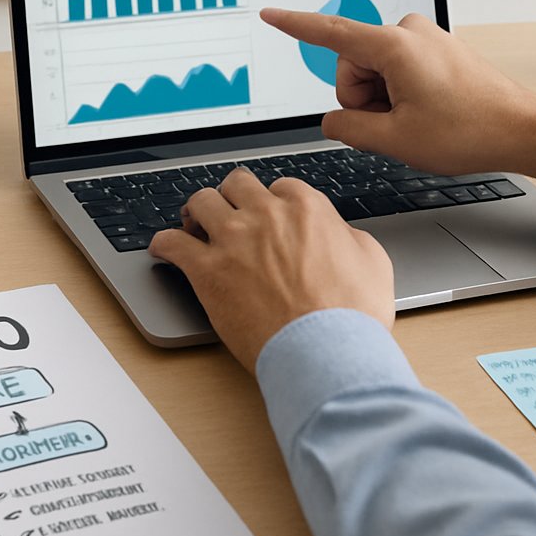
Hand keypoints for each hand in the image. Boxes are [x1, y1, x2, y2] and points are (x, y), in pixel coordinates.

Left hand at [148, 168, 394, 372]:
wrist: (327, 350)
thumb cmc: (353, 315)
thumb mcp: (372, 261)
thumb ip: (347, 236)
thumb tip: (336, 233)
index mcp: (306, 208)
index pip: (280, 187)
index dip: (273, 203)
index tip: (268, 216)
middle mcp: (266, 214)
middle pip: (237, 184)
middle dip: (233, 196)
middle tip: (229, 213)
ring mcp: (233, 239)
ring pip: (201, 201)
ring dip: (198, 211)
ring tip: (194, 225)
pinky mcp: (207, 270)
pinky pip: (171, 243)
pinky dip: (164, 244)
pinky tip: (163, 249)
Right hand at [261, 8, 535, 182]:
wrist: (521, 130)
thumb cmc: (469, 131)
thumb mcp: (395, 140)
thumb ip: (348, 128)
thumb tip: (333, 120)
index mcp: (395, 46)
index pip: (329, 32)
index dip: (295, 25)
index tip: (270, 14)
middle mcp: (409, 32)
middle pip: (353, 67)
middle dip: (364, 100)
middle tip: (398, 125)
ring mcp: (425, 39)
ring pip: (375, 73)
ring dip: (385, 102)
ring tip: (420, 121)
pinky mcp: (436, 50)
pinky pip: (398, 72)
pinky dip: (403, 96)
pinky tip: (430, 114)